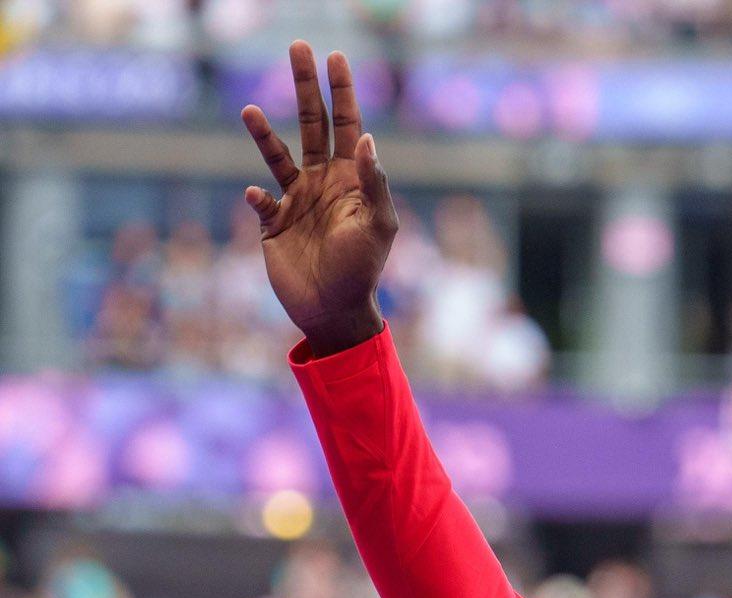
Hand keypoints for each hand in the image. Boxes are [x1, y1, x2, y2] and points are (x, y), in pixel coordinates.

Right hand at [241, 42, 396, 354]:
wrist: (334, 312)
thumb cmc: (362, 271)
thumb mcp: (378, 227)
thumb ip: (373, 184)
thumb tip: (366, 138)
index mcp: (350, 180)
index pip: (348, 125)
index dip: (342, 92)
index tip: (335, 57)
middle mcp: (322, 183)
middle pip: (311, 124)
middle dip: (306, 88)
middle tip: (297, 47)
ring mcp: (297, 201)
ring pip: (276, 155)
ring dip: (262, 134)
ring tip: (249, 110)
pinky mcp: (274, 224)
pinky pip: (261, 201)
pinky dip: (257, 197)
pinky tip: (259, 197)